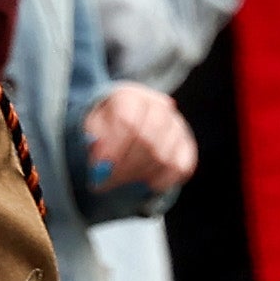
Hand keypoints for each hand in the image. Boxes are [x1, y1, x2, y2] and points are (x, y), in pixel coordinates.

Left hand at [81, 83, 197, 193]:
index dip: (115, 146)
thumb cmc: (106, 127)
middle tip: (110, 180)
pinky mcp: (187, 145)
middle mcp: (158, 106)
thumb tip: (102, 160)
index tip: (101, 164)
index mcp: (131, 96)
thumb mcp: (92, 128)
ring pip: (163, 156)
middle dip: (126, 165)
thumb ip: (93, 140)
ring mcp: (177, 125)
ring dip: (140, 174)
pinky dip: (162, 180)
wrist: (126, 127)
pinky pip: (180, 167)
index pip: (128, 120)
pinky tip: (145, 184)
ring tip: (122, 180)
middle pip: (147, 139)